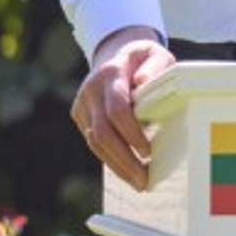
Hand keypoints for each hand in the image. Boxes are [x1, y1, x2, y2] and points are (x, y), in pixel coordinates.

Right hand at [71, 27, 171, 191]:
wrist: (114, 53)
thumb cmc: (142, 58)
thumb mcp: (155, 53)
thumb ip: (155, 65)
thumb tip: (144, 81)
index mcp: (110, 73)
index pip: (116, 108)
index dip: (130, 132)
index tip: (147, 152)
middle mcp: (91, 90)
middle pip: (102, 131)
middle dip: (123, 159)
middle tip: (144, 181)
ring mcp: (82, 104)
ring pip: (94, 141)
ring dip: (117, 165)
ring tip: (139, 183)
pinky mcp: (80, 116)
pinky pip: (94, 142)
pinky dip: (110, 159)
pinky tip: (127, 172)